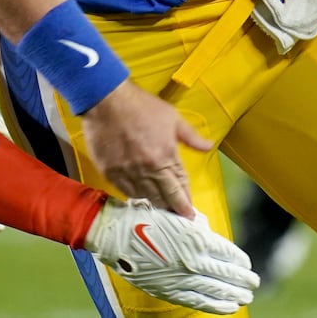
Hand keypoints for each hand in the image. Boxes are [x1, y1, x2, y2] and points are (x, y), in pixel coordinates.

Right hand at [81, 82, 210, 216]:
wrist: (107, 100)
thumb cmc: (142, 106)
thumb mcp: (173, 118)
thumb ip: (191, 137)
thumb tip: (209, 146)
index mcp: (165, 156)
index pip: (179, 185)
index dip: (185, 200)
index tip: (189, 213)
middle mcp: (147, 169)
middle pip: (164, 197)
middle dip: (173, 208)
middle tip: (178, 217)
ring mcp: (127, 172)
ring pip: (145, 197)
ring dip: (155, 203)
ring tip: (161, 208)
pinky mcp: (110, 172)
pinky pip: (126, 191)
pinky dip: (135, 195)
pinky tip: (140, 195)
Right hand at [83, 198, 258, 313]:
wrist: (115, 234)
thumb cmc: (144, 218)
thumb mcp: (175, 215)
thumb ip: (195, 226)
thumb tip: (209, 232)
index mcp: (195, 238)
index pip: (226, 253)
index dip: (239, 261)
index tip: (248, 265)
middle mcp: (191, 260)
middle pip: (224, 274)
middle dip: (241, 280)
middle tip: (254, 284)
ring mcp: (180, 277)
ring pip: (214, 290)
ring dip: (232, 295)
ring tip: (245, 298)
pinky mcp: (169, 289)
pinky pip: (197, 301)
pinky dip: (214, 305)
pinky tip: (227, 307)